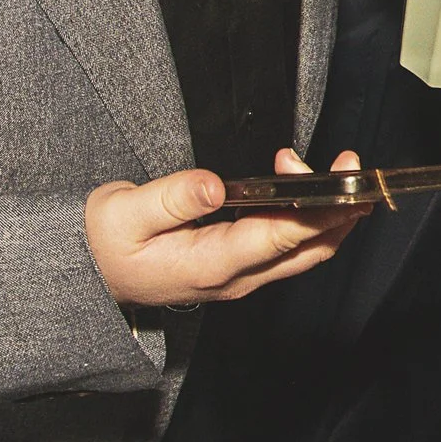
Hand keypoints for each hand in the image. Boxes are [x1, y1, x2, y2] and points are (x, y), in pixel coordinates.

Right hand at [86, 148, 370, 306]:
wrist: (88, 276)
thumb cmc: (103, 245)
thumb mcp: (123, 213)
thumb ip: (171, 198)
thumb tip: (213, 184)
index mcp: (211, 265)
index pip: (280, 237)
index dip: (321, 212)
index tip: (348, 188)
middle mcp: (236, 277)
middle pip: (310, 249)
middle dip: (342, 210)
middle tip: (351, 166)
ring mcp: (242, 276)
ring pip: (305, 250)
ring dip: (326, 211)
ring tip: (317, 164)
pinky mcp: (241, 268)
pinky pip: (288, 246)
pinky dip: (305, 215)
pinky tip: (295, 182)